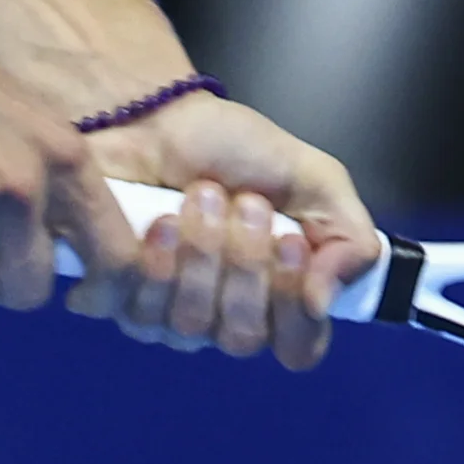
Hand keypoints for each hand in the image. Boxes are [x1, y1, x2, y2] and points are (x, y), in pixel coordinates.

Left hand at [66, 90, 378, 370]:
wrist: (157, 115)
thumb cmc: (232, 147)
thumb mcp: (314, 178)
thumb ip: (347, 238)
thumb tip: (323, 303)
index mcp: (277, 297)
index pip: (297, 349)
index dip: (294, 310)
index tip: (290, 243)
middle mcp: (223, 317)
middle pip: (242, 338)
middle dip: (245, 264)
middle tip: (243, 201)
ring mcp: (166, 315)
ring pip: (189, 326)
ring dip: (201, 254)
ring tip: (200, 195)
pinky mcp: (116, 296)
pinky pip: (137, 311)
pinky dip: (153, 263)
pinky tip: (158, 221)